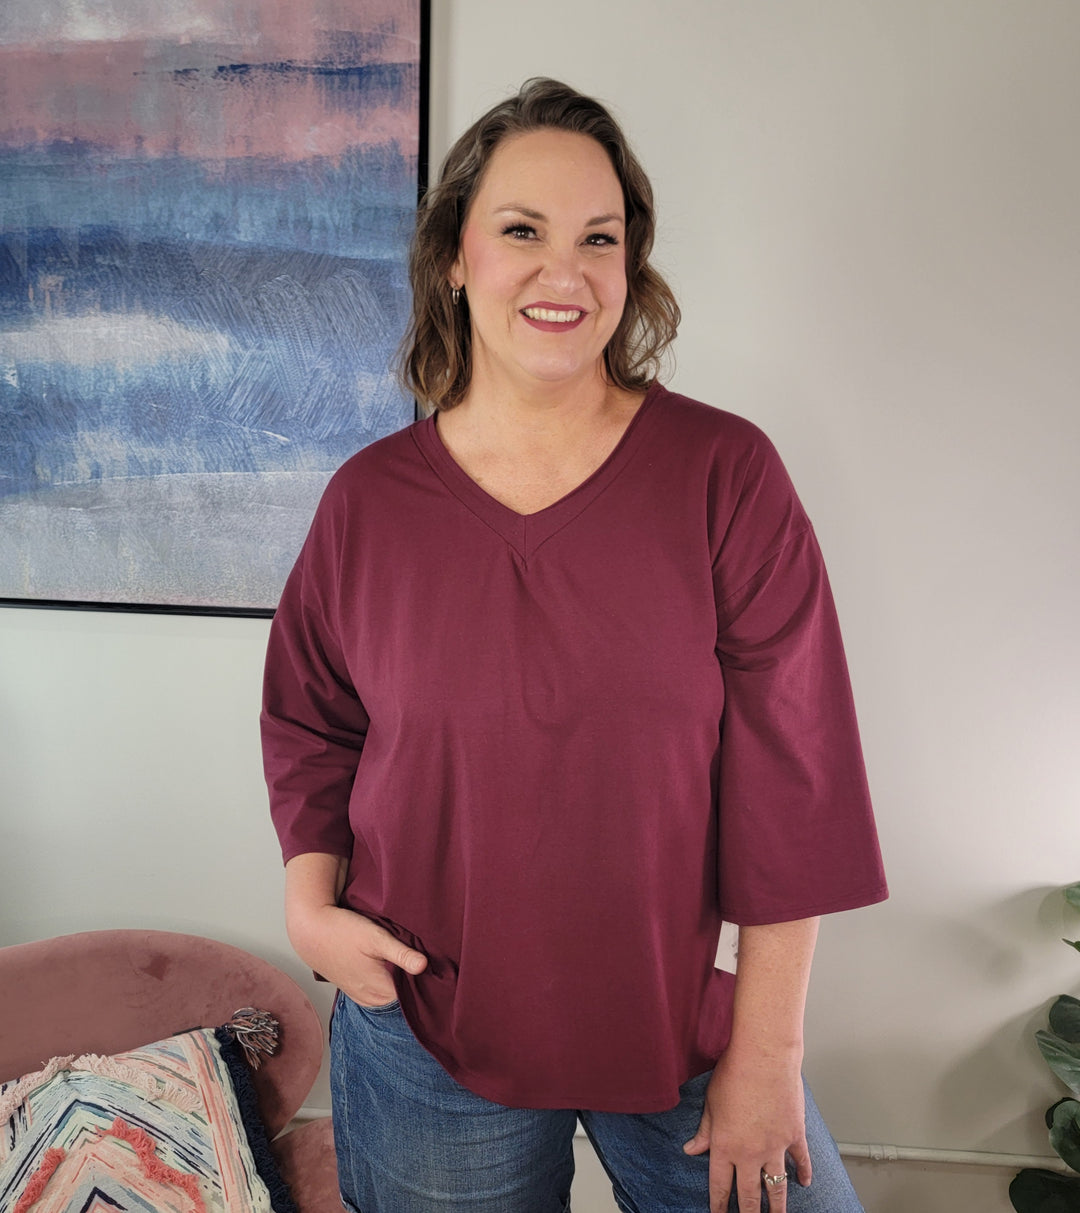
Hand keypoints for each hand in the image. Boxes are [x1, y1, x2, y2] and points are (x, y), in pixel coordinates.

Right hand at [289, 900, 426, 1006]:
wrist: (311, 933)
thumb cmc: (343, 932)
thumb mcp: (376, 938)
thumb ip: (401, 954)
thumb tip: (424, 966)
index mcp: (382, 991)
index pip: (417, 994)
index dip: (428, 979)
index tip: (435, 962)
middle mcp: (374, 1001)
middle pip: (406, 995)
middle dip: (415, 979)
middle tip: (422, 956)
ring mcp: (364, 998)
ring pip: (393, 993)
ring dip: (401, 979)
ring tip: (406, 958)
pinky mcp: (357, 991)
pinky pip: (381, 991)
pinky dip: (388, 981)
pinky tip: (391, 965)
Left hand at [683, 1048, 811, 1211]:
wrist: (764, 1057)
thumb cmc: (733, 1073)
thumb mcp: (710, 1103)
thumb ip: (705, 1131)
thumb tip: (692, 1149)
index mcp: (725, 1146)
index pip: (720, 1186)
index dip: (719, 1206)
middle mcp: (750, 1153)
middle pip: (750, 1195)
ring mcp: (775, 1147)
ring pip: (776, 1187)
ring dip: (777, 1206)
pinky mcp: (794, 1135)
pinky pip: (801, 1161)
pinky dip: (803, 1173)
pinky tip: (804, 1183)